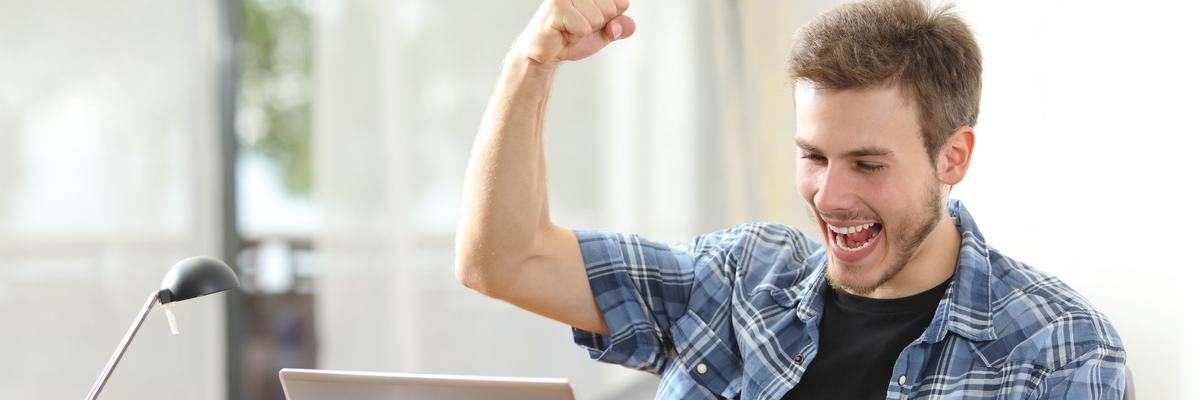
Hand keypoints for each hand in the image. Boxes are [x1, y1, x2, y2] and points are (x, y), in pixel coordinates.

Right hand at [516, 0, 636, 63]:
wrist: (545, 54)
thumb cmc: (572, 37)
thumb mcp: (604, 33)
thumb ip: (620, 27)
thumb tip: (626, 25)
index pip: (621, 3)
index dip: (609, 20)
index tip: (591, 22)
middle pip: (610, 9)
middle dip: (597, 26)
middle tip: (577, 27)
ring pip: (597, 18)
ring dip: (583, 32)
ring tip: (568, 29)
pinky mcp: (557, 6)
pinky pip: (583, 27)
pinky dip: (574, 37)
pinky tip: (561, 32)